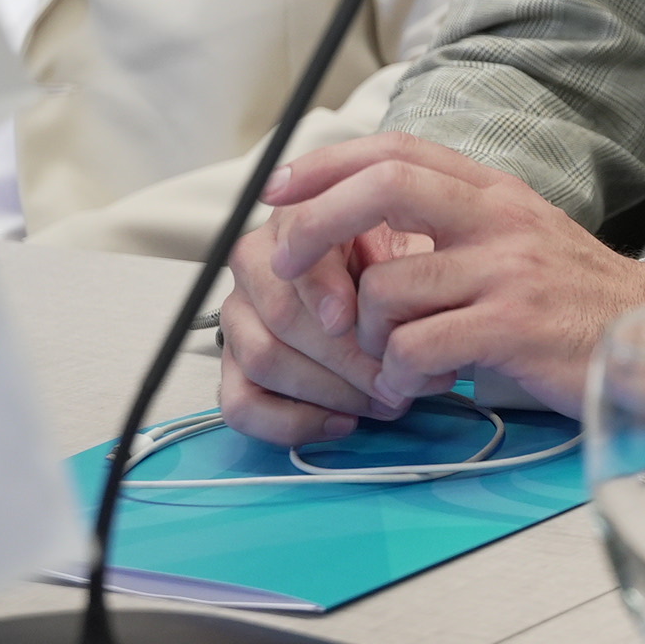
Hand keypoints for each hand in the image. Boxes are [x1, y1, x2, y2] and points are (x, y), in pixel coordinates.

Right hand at [216, 219, 435, 446]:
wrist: (393, 280)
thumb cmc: (402, 257)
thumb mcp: (409, 235)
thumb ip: (402, 250)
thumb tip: (401, 301)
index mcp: (297, 221)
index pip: (293, 255)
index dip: (321, 291)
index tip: (349, 319)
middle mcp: (258, 266)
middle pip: (282, 317)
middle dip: (345, 358)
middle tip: (399, 378)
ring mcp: (241, 316)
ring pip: (264, 360)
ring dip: (330, 391)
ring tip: (386, 400)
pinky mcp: (235, 364)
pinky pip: (242, 404)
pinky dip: (292, 422)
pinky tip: (342, 421)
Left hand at [252, 133, 644, 420]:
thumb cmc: (566, 296)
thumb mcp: (513, 236)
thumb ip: (448, 219)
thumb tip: (350, 213)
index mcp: (493, 191)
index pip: (396, 150)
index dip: (325, 163)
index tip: (277, 191)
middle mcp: (499, 218)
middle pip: (382, 189)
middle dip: (315, 229)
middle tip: (293, 269)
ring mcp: (507, 270)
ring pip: (386, 291)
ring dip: (370, 338)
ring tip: (397, 360)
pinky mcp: (512, 327)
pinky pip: (415, 349)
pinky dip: (400, 376)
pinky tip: (422, 384)